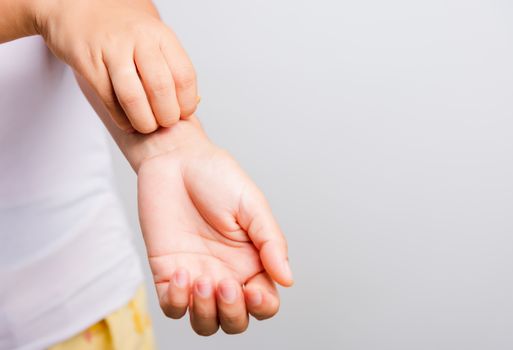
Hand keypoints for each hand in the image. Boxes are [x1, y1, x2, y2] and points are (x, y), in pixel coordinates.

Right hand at [35, 0, 196, 132]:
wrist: (79, 7)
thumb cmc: (122, 30)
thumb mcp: (153, 39)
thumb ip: (171, 67)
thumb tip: (191, 102)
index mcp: (160, 35)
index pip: (184, 75)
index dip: (186, 102)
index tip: (183, 113)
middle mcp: (138, 40)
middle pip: (161, 88)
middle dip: (167, 116)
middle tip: (165, 123)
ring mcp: (112, 51)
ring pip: (133, 97)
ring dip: (144, 121)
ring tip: (147, 126)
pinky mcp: (89, 63)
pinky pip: (109, 100)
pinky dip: (121, 119)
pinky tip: (127, 122)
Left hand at [137, 121, 292, 334]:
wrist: (175, 160)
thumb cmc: (217, 177)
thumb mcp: (252, 205)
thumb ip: (271, 242)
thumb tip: (288, 279)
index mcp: (252, 261)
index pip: (264, 302)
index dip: (262, 306)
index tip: (251, 288)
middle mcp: (225, 274)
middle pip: (236, 321)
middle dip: (233, 313)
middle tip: (225, 284)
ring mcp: (195, 276)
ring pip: (204, 322)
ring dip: (205, 313)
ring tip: (202, 280)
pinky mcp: (167, 272)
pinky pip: (172, 307)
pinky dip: (177, 303)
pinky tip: (181, 275)